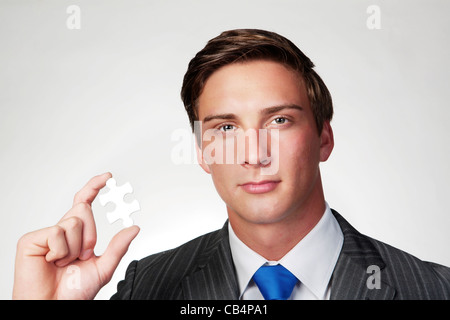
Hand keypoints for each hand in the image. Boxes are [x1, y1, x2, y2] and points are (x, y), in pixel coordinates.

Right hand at [12, 172, 139, 299]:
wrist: (53, 307)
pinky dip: (60, 251)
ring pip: (72, 221)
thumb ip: (118, 247)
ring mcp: (46, 234)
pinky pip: (56, 232)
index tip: (108, 177)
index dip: (94, 186)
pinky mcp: (32, 239)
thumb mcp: (103, 268)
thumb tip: (134, 228)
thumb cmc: (74, 292)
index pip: (85, 203)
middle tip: (83, 256)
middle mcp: (62, 230)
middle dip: (90, 234)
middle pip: (83, 210)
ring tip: (66, 263)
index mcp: (77, 234)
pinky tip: (52, 262)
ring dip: (75, 247)